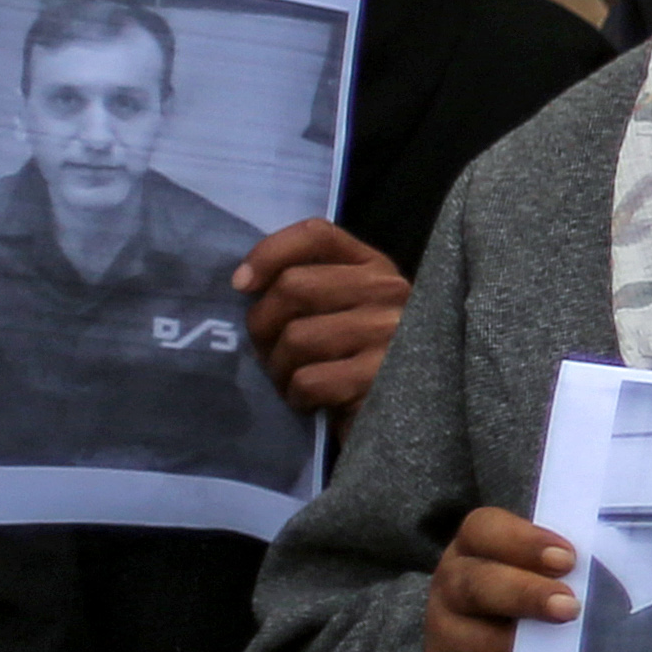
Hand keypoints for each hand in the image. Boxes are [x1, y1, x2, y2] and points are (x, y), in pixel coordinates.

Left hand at [236, 217, 410, 422]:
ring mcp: (390, 333)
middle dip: (263, 325)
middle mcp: (389, 291)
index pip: (316, 234)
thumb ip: (309, 288)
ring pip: (297, 337)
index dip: (269, 253)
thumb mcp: (343, 311)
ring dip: (278, 367)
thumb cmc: (359, 360)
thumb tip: (243, 282)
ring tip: (292, 380)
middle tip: (268, 351)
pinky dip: (297, 396)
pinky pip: (309, 379)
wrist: (411, 417)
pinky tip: (311, 402)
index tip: (241, 285)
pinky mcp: (382, 378)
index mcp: (375, 268)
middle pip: (294, 286)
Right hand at [425, 504, 582, 651]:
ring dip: (520, 650)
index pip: (485, 530)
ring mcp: (444, 638)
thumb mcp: (551, 570)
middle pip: (475, 585)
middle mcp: (451, 588)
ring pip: (471, 643)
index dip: (524, 542)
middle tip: (568, 606)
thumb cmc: (541, 596)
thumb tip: (616, 567)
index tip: (567, 558)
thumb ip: (573, 564)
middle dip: (525, 595)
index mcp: (476, 548)